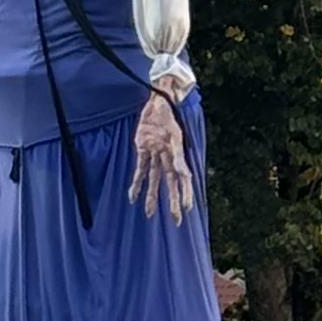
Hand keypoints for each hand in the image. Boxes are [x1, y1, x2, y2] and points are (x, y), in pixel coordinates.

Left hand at [128, 89, 192, 221]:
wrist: (157, 100)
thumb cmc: (168, 112)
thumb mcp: (173, 132)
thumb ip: (177, 155)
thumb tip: (182, 174)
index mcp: (177, 152)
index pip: (183, 177)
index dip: (186, 193)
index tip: (189, 207)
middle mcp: (168, 156)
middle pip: (171, 183)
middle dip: (174, 201)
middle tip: (177, 220)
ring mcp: (155, 153)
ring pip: (155, 180)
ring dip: (153, 197)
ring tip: (150, 214)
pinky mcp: (142, 149)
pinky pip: (140, 169)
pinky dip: (136, 183)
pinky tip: (132, 197)